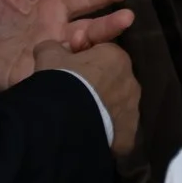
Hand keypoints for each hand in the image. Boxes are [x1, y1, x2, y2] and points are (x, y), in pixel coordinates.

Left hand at [0, 0, 135, 90]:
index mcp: (57, 7)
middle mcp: (63, 31)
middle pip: (93, 28)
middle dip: (110, 24)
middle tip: (127, 18)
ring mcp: (58, 56)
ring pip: (84, 54)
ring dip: (97, 50)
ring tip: (109, 49)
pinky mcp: (45, 76)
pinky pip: (64, 76)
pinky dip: (74, 74)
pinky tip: (80, 72)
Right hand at [36, 33, 138, 158]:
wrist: (64, 121)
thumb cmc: (60, 80)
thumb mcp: (49, 55)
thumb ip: (53, 47)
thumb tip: (53, 48)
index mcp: (117, 58)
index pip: (103, 55)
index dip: (85, 62)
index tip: (69, 71)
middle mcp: (131, 83)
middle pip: (113, 81)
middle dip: (96, 86)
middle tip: (73, 96)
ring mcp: (132, 111)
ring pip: (117, 107)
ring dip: (102, 110)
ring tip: (78, 117)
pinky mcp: (128, 136)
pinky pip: (117, 132)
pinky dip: (106, 133)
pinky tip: (87, 135)